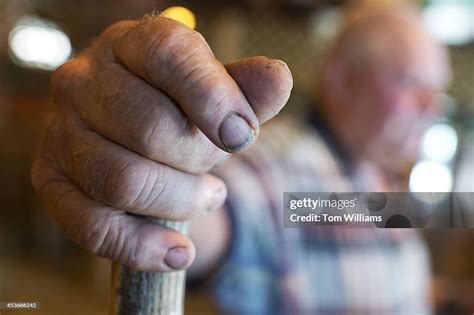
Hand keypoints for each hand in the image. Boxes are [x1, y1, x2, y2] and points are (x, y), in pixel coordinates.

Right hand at [31, 16, 292, 271]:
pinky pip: (92, 227)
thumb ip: (247, 89)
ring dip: (180, 200)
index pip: (170, 56)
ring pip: (122, 181)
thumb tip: (278, 79)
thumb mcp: (217, 93)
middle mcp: (83, 80)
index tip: (243, 135)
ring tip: (208, 196)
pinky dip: (143, 247)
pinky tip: (180, 253)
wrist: (133, 133)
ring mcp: (60, 132)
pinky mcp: (51, 181)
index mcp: (131, 43)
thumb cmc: (180, 108)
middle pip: (149, 128)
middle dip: (198, 158)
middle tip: (216, 167)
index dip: (214, 98)